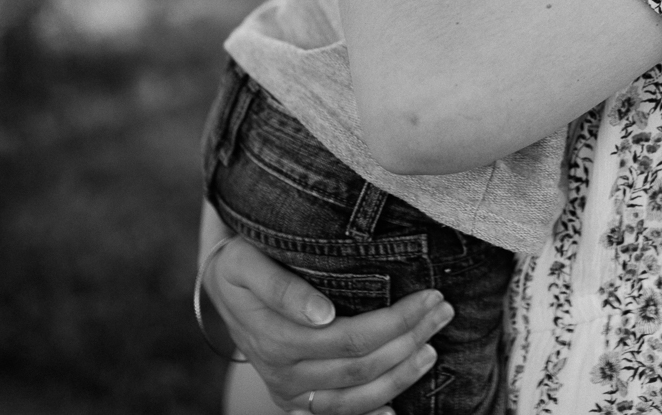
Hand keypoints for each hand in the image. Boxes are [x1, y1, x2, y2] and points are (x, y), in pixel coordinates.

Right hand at [199, 205, 453, 414]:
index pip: (351, 337)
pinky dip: (369, 414)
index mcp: (276, 337)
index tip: (431, 296)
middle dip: (409, 339)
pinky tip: (398, 411)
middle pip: (361, 366)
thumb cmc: (241, 264)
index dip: (396, 322)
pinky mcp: (295, 401)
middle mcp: (285, 372)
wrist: (219, 288)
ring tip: (432, 348)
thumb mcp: (247, 262)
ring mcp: (291, 392)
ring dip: (401, 376)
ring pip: (355, 396)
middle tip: (443, 310)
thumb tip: (322, 314)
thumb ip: (280, 287)